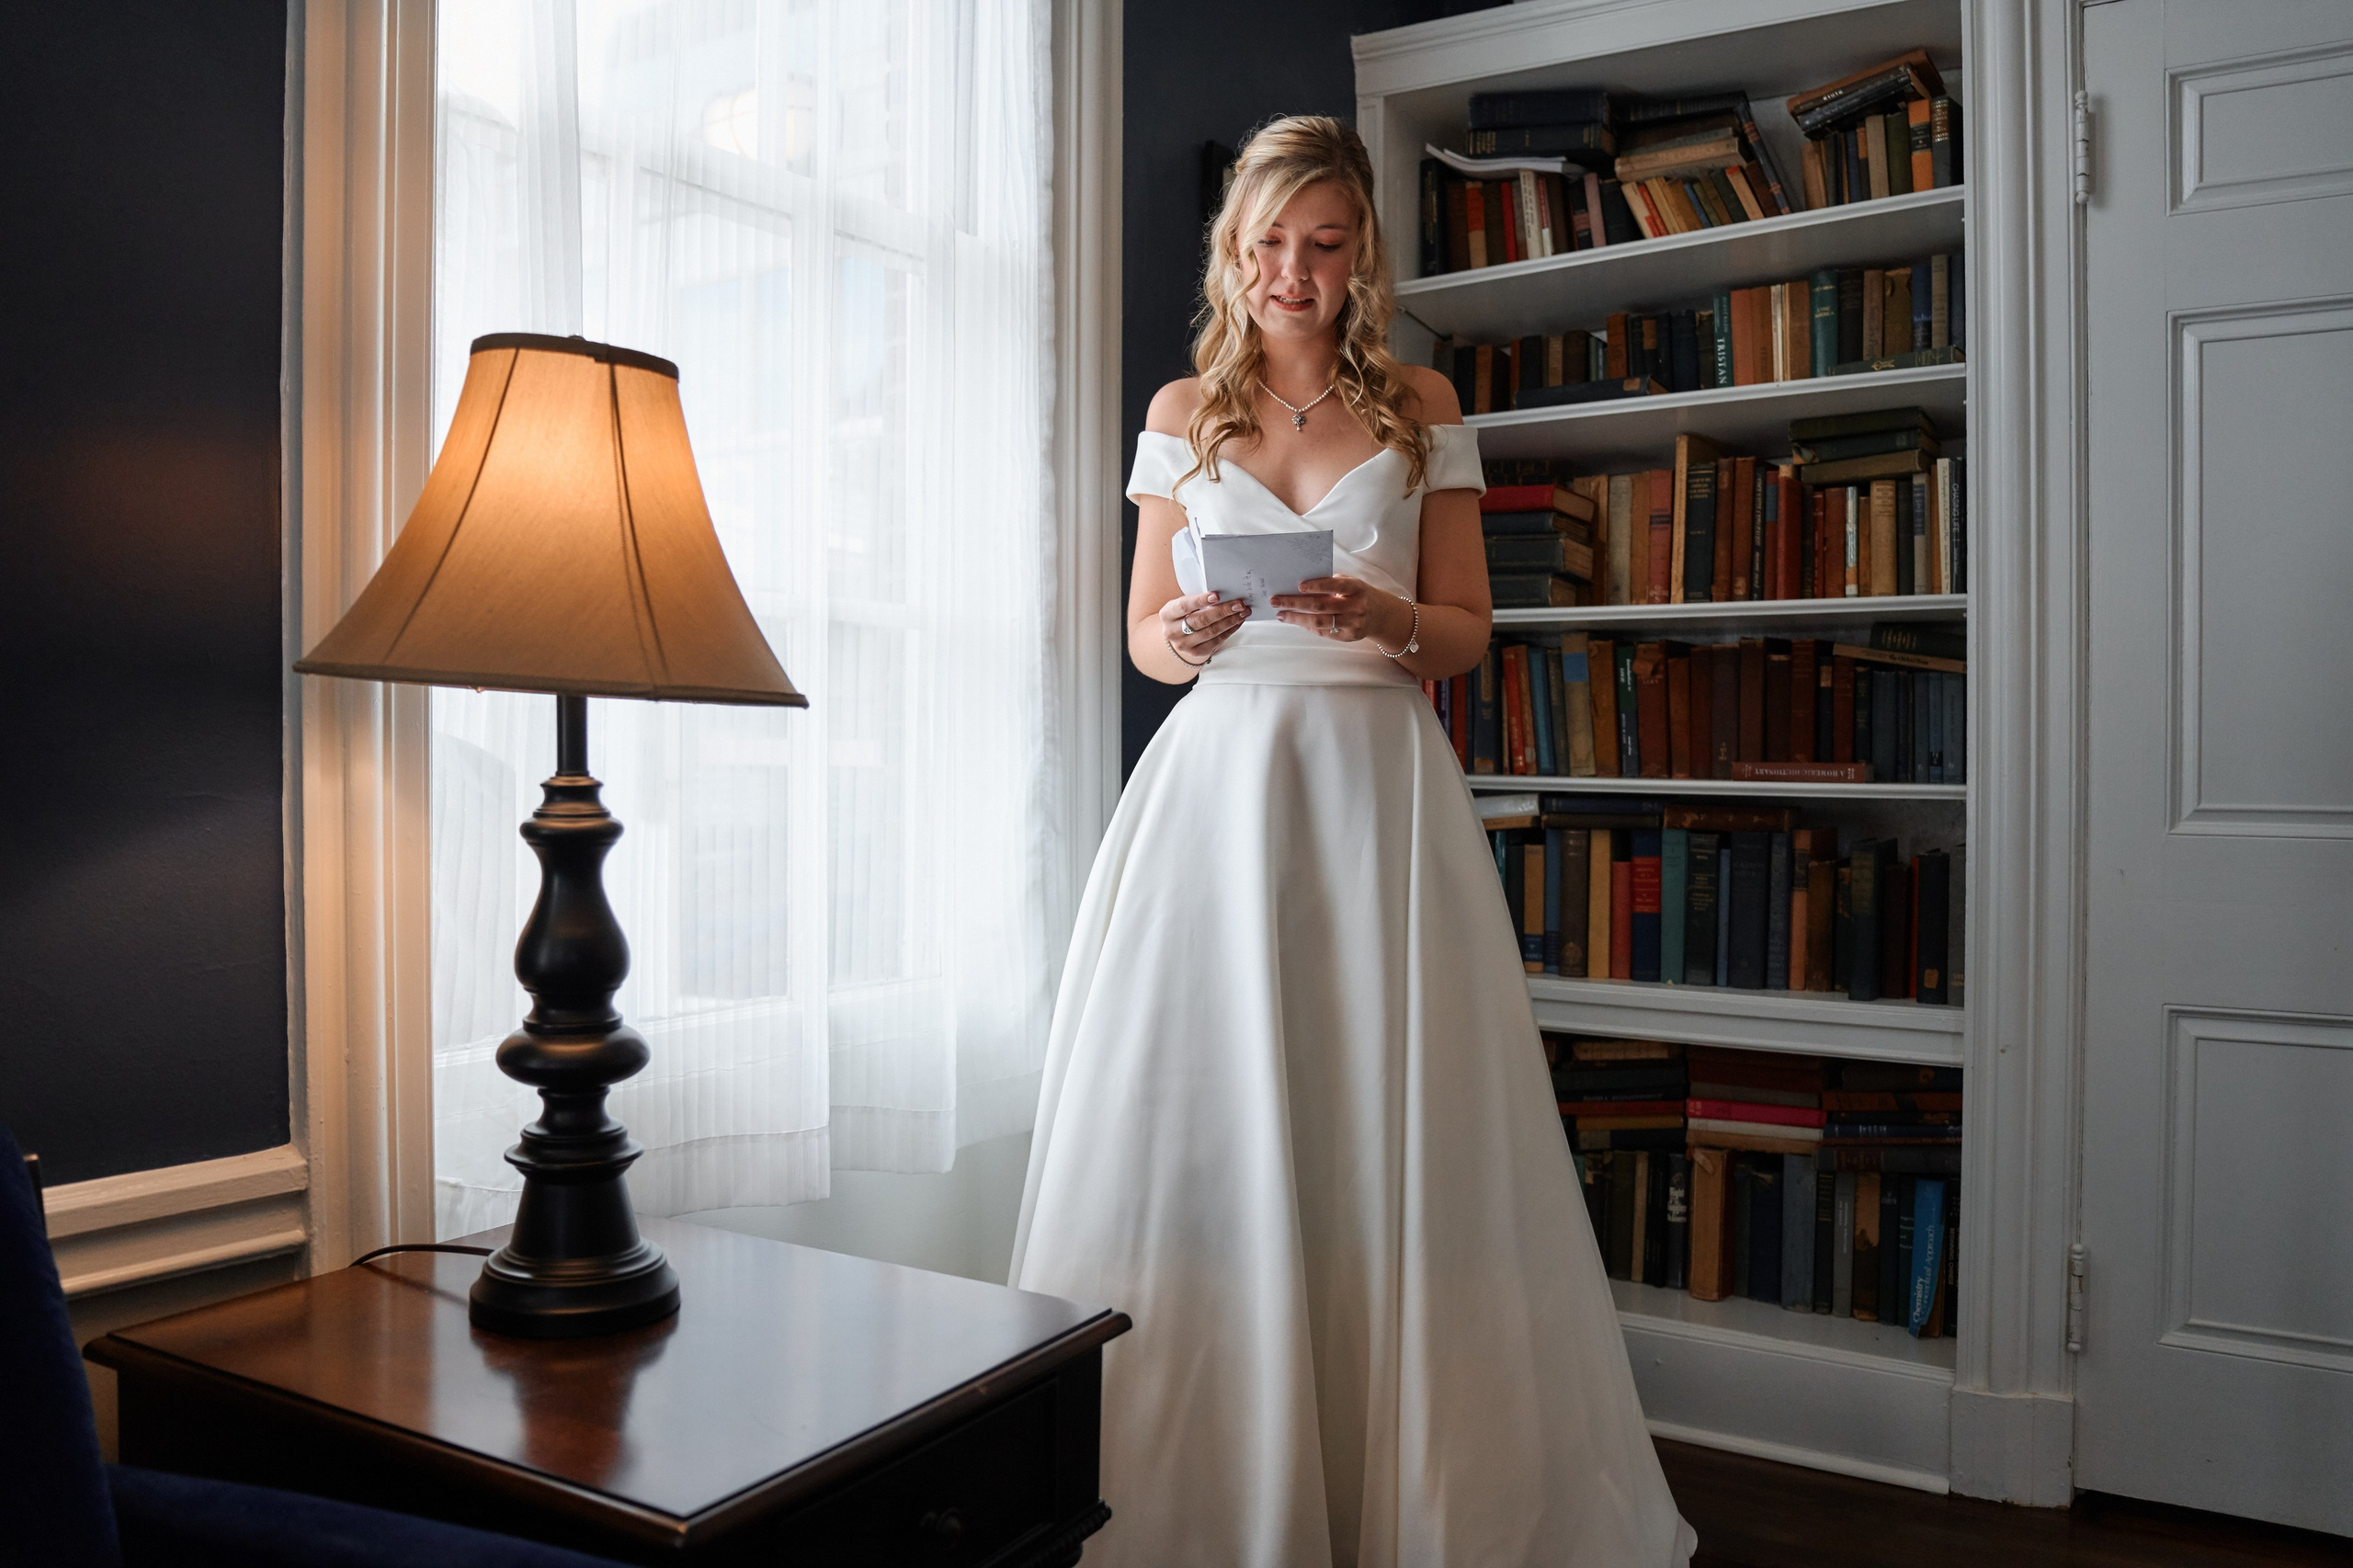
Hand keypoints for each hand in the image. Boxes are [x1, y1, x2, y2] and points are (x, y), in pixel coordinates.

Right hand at [1160, 590, 1247, 663]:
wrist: (1177, 634)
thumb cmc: (1184, 614)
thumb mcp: (1184, 604)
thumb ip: (1197, 599)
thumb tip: (1224, 595)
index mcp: (1167, 614)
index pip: (1184, 606)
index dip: (1200, 600)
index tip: (1217, 595)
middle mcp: (1172, 631)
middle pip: (1200, 620)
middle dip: (1222, 611)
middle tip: (1239, 604)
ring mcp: (1184, 644)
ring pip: (1211, 632)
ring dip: (1230, 621)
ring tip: (1243, 612)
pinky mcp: (1196, 652)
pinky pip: (1216, 641)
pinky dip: (1229, 630)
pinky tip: (1237, 622)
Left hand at [1272, 575, 1404, 646]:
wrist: (1381, 616)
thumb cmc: (1359, 595)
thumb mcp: (1352, 584)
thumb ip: (1332, 584)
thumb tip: (1301, 587)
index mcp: (1356, 589)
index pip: (1335, 586)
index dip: (1316, 586)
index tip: (1298, 586)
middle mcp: (1356, 607)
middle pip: (1321, 606)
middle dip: (1294, 603)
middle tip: (1276, 601)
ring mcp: (1352, 624)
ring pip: (1319, 622)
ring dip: (1296, 618)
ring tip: (1281, 614)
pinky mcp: (1347, 637)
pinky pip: (1323, 632)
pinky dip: (1307, 626)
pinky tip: (1295, 620)